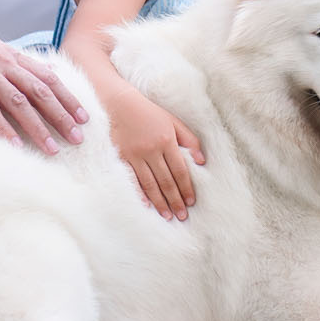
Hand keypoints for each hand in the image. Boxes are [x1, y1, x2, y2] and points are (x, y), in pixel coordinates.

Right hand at [0, 13, 86, 152]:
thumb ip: (14, 59)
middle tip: (78, 138)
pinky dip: (2, 129)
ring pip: (19, 104)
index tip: (84, 116)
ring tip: (52, 148)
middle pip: (40, 92)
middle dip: (62, 116)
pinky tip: (13, 145)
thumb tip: (42, 68)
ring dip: (38, 128)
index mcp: (9, 54)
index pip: (47, 78)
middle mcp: (2, 64)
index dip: (68, 98)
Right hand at [108, 88, 203, 220]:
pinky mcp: (122, 158)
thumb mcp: (172, 121)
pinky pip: (133, 180)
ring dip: (160, 202)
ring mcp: (135, 155)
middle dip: (175, 200)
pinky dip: (140, 194)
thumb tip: (201, 161)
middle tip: (182, 216)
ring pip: (150, 184)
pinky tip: (147, 205)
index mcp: (167, 140)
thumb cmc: (148, 113)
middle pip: (166, 181)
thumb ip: (189, 140)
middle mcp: (152, 149)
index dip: (186, 188)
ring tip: (167, 216)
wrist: (118, 104)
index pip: (180, 170)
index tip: (191, 202)